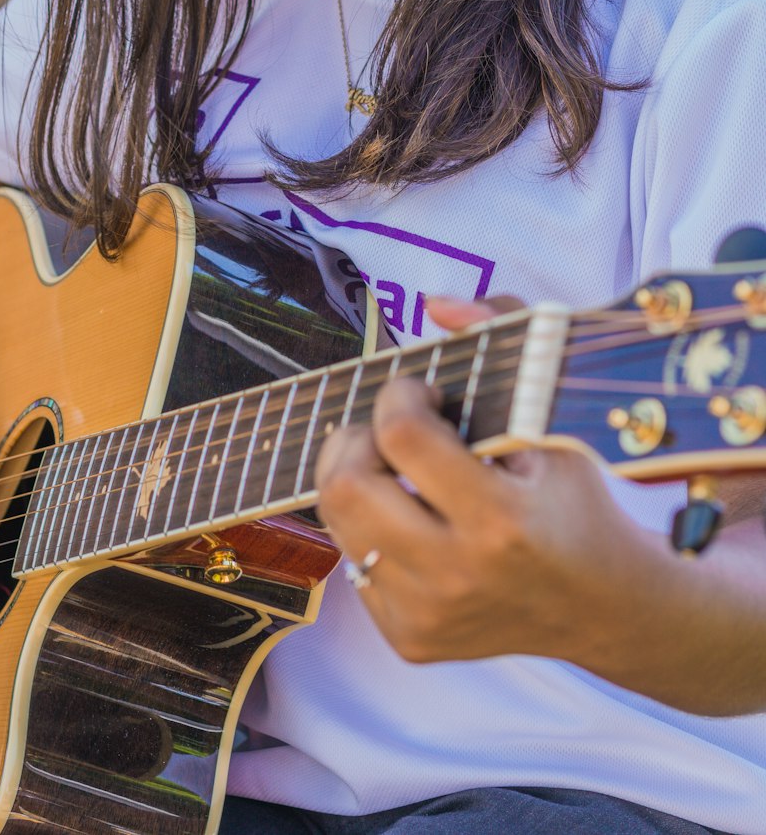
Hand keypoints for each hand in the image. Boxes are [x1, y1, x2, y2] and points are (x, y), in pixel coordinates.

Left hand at [314, 295, 657, 666]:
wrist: (607, 607)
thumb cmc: (576, 501)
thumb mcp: (555, 415)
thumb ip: (503, 334)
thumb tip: (438, 305)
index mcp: (501, 522)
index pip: (402, 437)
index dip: (401, 394)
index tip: (423, 391)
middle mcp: (458, 577)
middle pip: (346, 487)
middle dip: (356, 438)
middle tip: (390, 430)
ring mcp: (428, 616)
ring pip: (338, 523)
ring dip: (358, 480)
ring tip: (397, 469)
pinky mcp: (410, 640)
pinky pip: (352, 564)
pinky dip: (372, 531)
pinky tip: (414, 521)